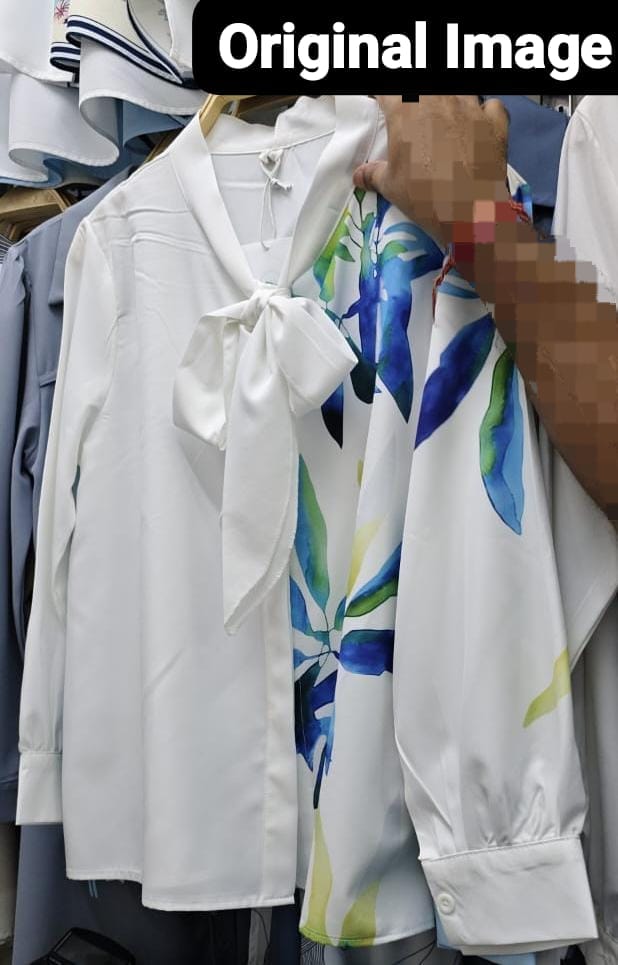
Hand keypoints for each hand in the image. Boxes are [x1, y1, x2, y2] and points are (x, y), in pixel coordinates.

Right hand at [354, 95, 509, 245]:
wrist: (470, 211)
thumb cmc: (424, 195)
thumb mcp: (391, 187)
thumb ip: (374, 174)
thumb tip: (359, 175)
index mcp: (406, 110)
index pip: (387, 91)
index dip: (381, 97)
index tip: (380, 105)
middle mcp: (438, 99)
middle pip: (423, 86)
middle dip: (415, 97)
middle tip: (413, 117)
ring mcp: (470, 106)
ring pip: (457, 90)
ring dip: (448, 100)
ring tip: (444, 119)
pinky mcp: (494, 121)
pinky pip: (490, 105)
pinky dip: (484, 112)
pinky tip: (478, 126)